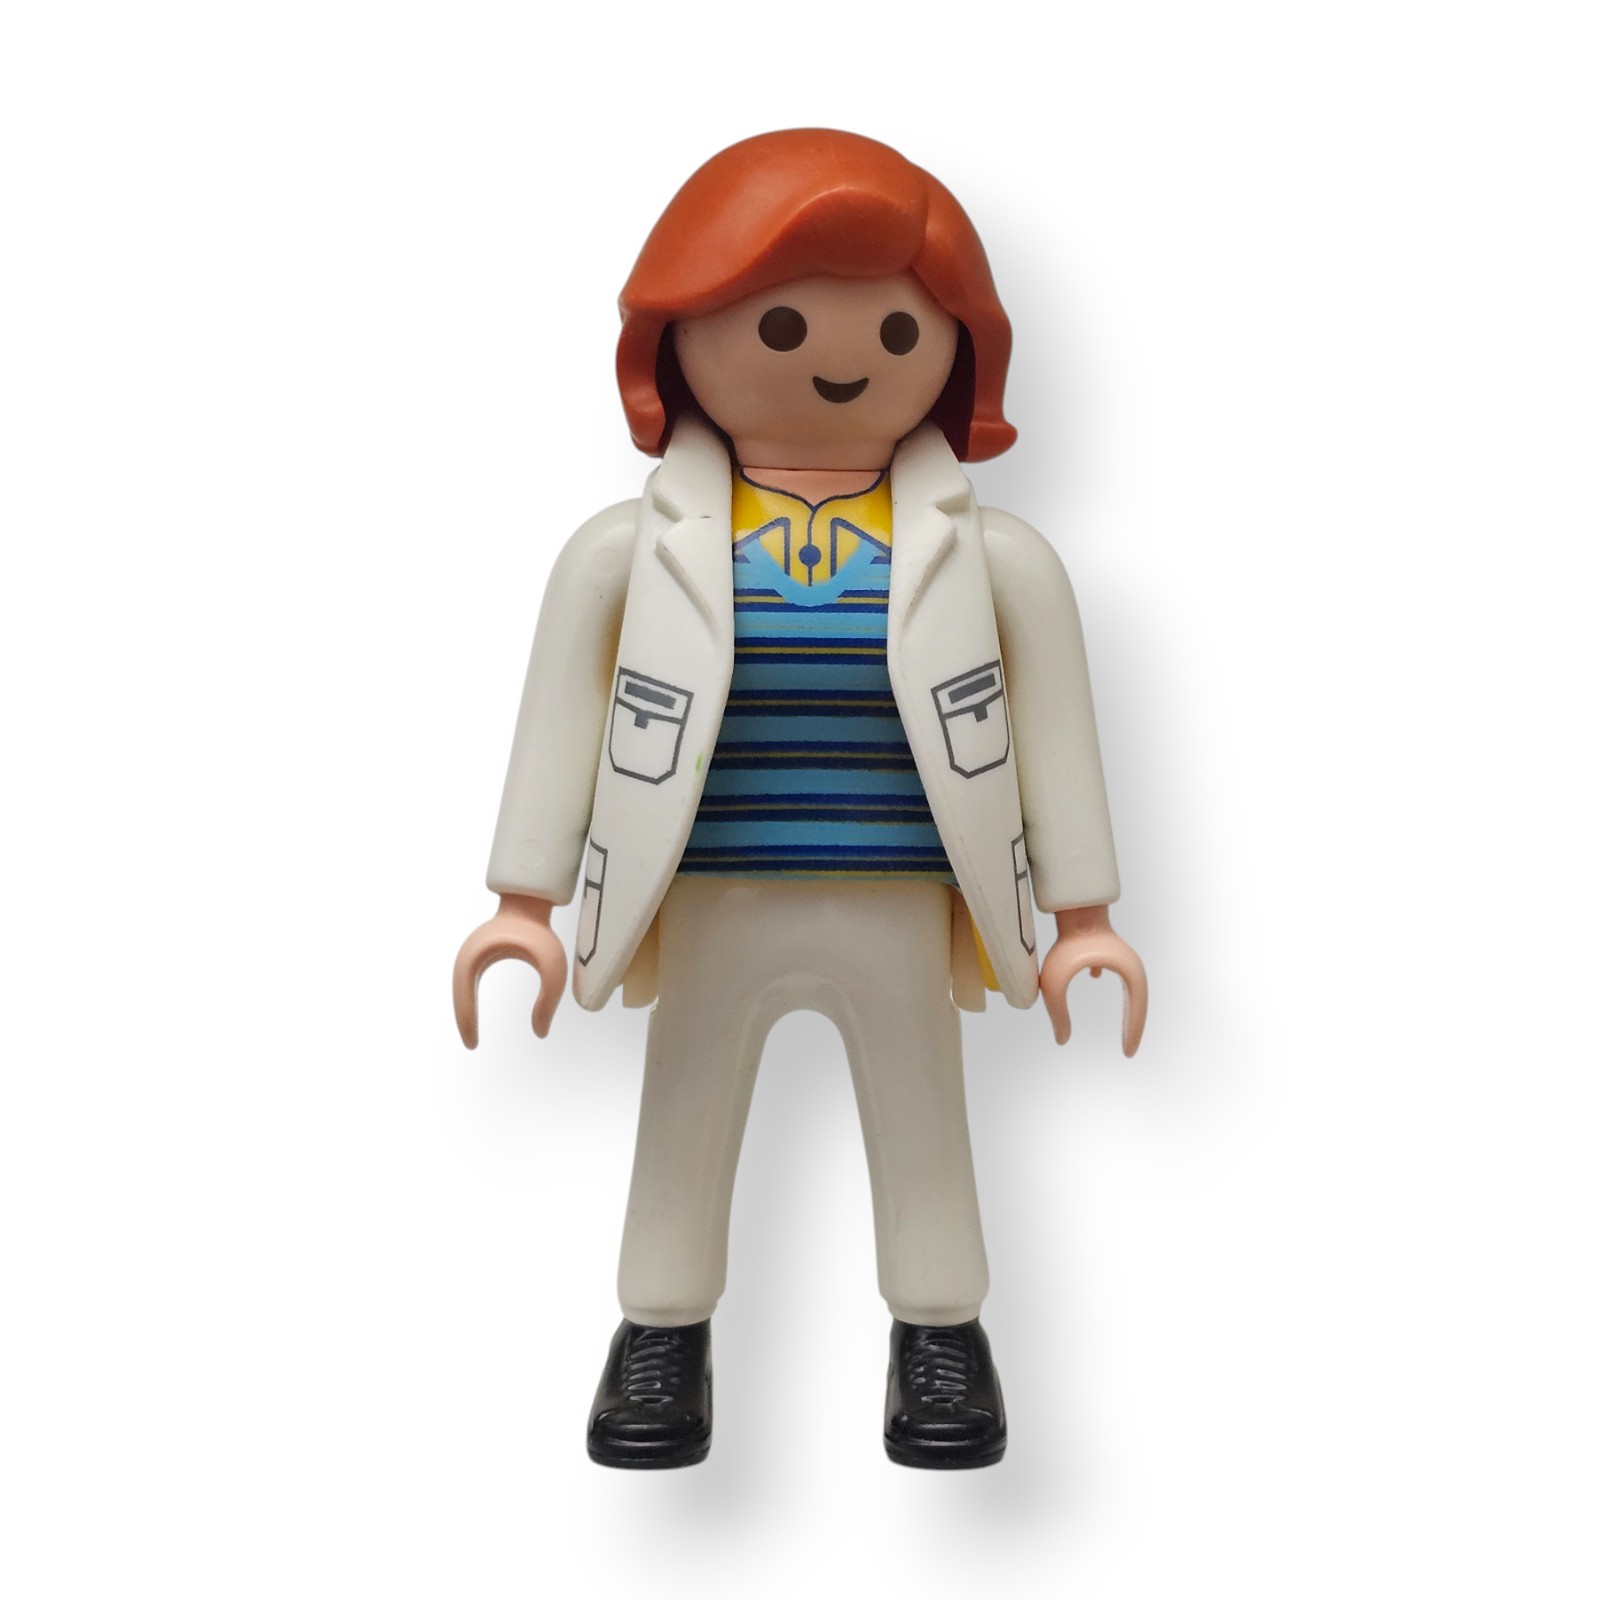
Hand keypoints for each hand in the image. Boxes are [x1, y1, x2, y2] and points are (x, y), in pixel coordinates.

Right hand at [452, 894, 566, 1047]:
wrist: (529, 901)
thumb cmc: (541, 932)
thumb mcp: (552, 968)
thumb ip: (549, 1001)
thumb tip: (541, 1033)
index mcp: (478, 957)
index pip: (464, 998)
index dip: (467, 1023)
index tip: (473, 1045)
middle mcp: (467, 956)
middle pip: (459, 996)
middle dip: (464, 1021)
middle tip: (471, 1045)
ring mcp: (470, 954)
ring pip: (461, 990)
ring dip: (464, 1011)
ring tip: (471, 1036)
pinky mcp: (477, 955)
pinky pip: (467, 983)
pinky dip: (468, 1001)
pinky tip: (475, 1017)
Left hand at [1038, 904, 1147, 1055]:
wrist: (1073, 906)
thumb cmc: (1066, 944)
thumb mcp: (1056, 985)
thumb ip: (1058, 1013)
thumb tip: (1061, 1039)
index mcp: (1129, 974)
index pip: (1137, 1011)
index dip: (1133, 1033)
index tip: (1128, 1054)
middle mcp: (1129, 964)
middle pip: (1138, 1001)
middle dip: (1133, 1024)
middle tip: (1128, 1048)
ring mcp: (1118, 953)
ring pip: (1127, 983)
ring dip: (1125, 1002)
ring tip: (1123, 1022)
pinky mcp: (1104, 942)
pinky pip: (1111, 966)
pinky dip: (1108, 977)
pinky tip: (1094, 977)